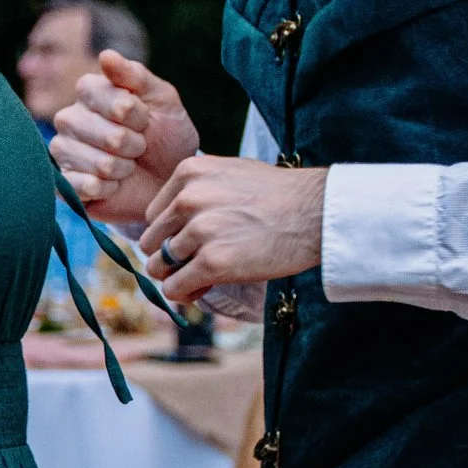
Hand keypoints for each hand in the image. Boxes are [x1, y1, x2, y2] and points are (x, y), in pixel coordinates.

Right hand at [51, 49, 198, 218]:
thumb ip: (135, 75)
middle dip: (134, 145)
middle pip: (108, 135)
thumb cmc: (165, 135)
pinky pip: (87, 187)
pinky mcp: (64, 185)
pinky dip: (111, 189)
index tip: (145, 118)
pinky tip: (115, 185)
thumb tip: (105, 55)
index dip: (136, 114)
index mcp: (89, 91)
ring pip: (100, 164)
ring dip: (124, 169)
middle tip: (138, 146)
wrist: (167, 180)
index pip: (111, 100)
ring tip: (127, 166)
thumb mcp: (162, 99)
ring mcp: (64, 151)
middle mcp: (69, 118)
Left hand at [139, 154, 329, 304]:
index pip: (154, 215)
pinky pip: (174, 288)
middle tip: (198, 262)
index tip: (195, 242)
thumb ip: (196, 192)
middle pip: (151, 242)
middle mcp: (188, 199)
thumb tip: (171, 223)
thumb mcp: (229, 174)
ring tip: (207, 274)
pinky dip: (184, 293)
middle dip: (170, 257)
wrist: (316, 212)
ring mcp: (200, 231)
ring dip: (180, 276)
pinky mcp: (213, 263)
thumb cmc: (278, 195)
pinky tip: (204, 287)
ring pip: (159, 267)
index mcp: (188, 173)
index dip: (171, 234)